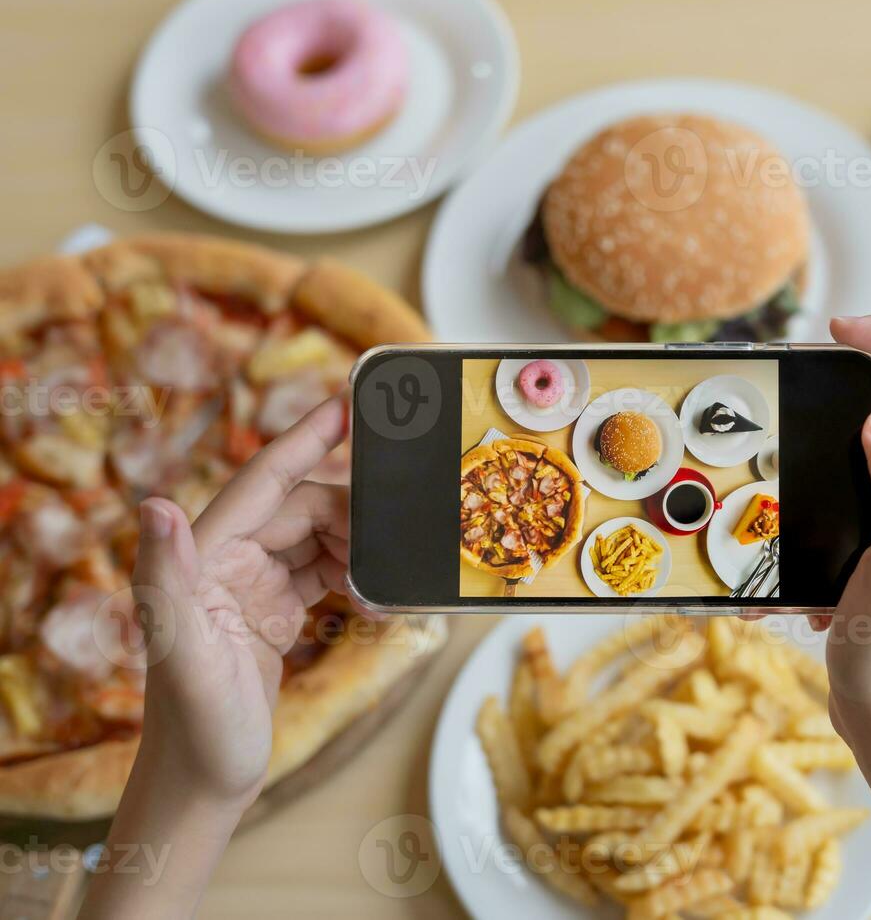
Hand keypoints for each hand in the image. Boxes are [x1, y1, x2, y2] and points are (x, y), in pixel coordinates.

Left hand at [81, 396, 352, 919]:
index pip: (265, 480)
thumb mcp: (183, 653)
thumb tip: (153, 504)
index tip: (350, 403)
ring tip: (388, 572)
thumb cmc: (194, 727)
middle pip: (304, 507)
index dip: (307, 438)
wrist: (203, 785)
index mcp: (204, 556)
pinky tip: (375, 594)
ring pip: (318, 537)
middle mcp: (225, 560)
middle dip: (354, 510)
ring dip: (358, 545)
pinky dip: (354, 574)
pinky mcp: (272, 611)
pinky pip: (323, 570)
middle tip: (400, 524)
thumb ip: (166, 577)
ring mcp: (251, 585)